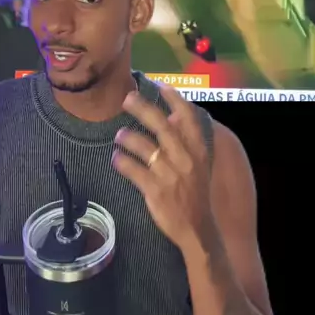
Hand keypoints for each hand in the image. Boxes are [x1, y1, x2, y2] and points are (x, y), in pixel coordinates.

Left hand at [112, 85, 216, 253]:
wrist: (198, 229)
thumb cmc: (196, 193)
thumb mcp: (199, 164)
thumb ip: (186, 140)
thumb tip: (172, 114)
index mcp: (198, 150)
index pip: (188, 118)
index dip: (174, 99)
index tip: (160, 85)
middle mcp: (185, 159)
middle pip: (162, 126)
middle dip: (143, 108)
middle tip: (127, 98)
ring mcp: (169, 175)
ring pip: (144, 147)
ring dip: (128, 137)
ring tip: (118, 135)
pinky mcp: (155, 190)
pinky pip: (133, 170)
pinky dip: (122, 161)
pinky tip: (115, 158)